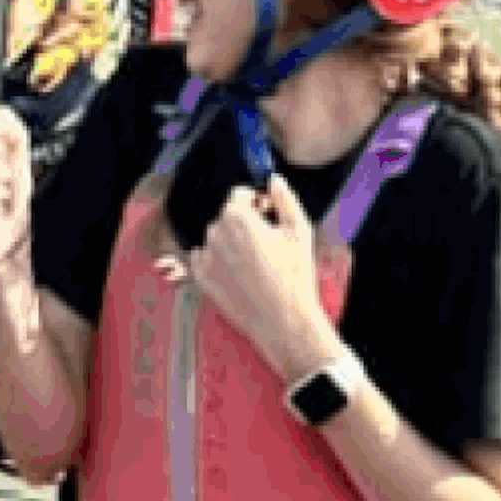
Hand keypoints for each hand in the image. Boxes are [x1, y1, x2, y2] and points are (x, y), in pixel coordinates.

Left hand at [190, 176, 334, 365]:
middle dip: (244, 222)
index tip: (269, 215)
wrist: (283, 320)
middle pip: (227, 216)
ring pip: (217, 238)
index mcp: (237, 217)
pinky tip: (239, 274)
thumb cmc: (295, 274)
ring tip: (255, 262)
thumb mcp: (299, 230)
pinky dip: (218, 261)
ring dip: (231, 241)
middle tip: (267, 243)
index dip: (257, 202)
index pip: (239, 194)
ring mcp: (205, 257)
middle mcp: (215, 233)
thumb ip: (285, 198)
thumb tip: (273, 179)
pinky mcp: (201, 279)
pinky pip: (205, 259)